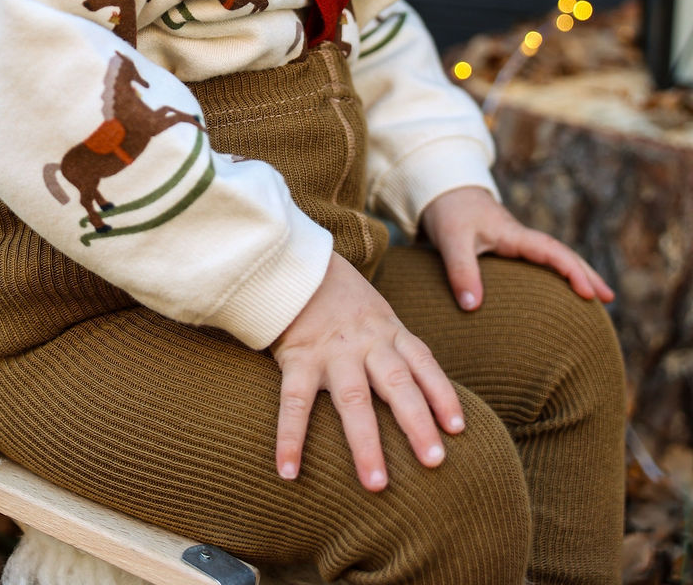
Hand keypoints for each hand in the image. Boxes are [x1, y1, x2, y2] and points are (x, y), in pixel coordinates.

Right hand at [270, 252, 463, 489]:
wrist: (294, 262)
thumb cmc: (338, 295)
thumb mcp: (375, 311)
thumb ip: (394, 345)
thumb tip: (417, 388)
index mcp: (389, 330)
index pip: (423, 363)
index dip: (443, 394)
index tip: (458, 429)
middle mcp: (367, 342)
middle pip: (398, 385)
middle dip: (418, 424)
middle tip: (435, 462)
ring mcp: (333, 351)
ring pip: (354, 400)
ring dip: (366, 444)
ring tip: (376, 484)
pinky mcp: (299, 357)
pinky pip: (295, 402)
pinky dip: (291, 437)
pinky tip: (288, 470)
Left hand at [420, 185, 614, 311]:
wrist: (439, 188)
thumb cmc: (448, 211)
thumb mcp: (452, 240)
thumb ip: (460, 271)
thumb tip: (472, 307)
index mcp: (514, 234)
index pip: (551, 251)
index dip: (572, 271)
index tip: (589, 293)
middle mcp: (519, 238)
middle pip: (561, 254)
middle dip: (586, 274)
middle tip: (608, 298)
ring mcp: (513, 243)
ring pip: (551, 257)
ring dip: (573, 274)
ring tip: (594, 298)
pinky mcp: (504, 249)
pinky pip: (535, 263)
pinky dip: (551, 275)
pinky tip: (555, 292)